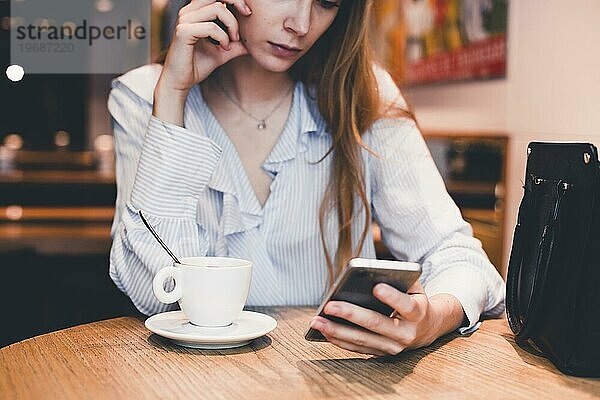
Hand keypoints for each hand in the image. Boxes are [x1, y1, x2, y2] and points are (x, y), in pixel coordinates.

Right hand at [159, 0, 251, 93]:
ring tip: (233, 41)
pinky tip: (224, 48)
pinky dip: (223, 37)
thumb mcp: (223, 52)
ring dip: (232, 24)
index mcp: (196, 11)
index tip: (247, 12)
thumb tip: (253, 41)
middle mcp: (189, 11)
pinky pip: (211, 27)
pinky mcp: (183, 31)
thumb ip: (236, 44)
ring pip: (217, 8)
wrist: (180, 82)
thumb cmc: (197, 65)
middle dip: (236, 2)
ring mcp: (184, 20)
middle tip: (247, 16)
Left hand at [309, 281, 465, 355]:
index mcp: (418, 313)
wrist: (427, 328)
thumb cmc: (414, 300)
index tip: (376, 287)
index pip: (405, 305)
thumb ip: (398, 280)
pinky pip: (357, 348)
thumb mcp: (414, 287)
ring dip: (337, 331)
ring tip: (317, 321)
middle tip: (329, 305)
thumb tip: (369, 276)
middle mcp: (406, 334)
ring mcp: (393, 347)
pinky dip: (339, 340)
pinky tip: (323, 331)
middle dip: (350, 314)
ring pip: (362, 340)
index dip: (391, 297)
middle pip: (376, 324)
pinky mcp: (381, 354)